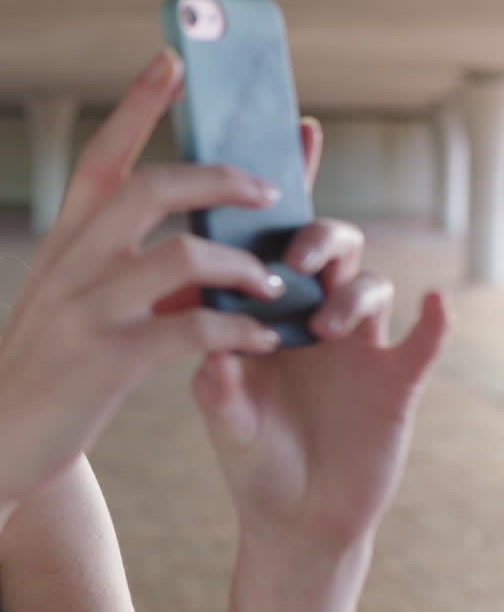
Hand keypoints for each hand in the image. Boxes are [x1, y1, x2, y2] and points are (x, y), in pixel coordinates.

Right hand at [0, 49, 293, 505]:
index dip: (139, 104)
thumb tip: (195, 250)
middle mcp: (71, 263)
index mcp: (64, 242)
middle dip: (220, 178)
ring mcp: (86, 309)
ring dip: (241, 266)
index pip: (102, 157)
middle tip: (268, 190)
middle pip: (151, 186)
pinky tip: (261, 338)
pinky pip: (188, 331)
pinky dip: (236, 330)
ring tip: (272, 283)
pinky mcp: (104, 360)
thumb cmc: (43, 369)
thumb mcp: (69, 302)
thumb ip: (118, 267)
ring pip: (180, 256)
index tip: (173, 60)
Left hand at [186, 118, 451, 550]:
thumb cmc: (249, 445)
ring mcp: (360, 343)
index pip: (275, 232)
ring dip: (352, 289)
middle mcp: (316, 310)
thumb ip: (216, 377)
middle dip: (318, 234)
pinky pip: (423, 343)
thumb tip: (211, 343)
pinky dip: (433, 323)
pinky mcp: (395, 383)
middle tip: (294, 252)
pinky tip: (435, 307)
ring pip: (371, 283)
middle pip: (331, 243)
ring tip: (323, 323)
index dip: (287, 182)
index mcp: (269, 302)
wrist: (287, 514)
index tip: (291, 132)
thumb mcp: (221, 407)